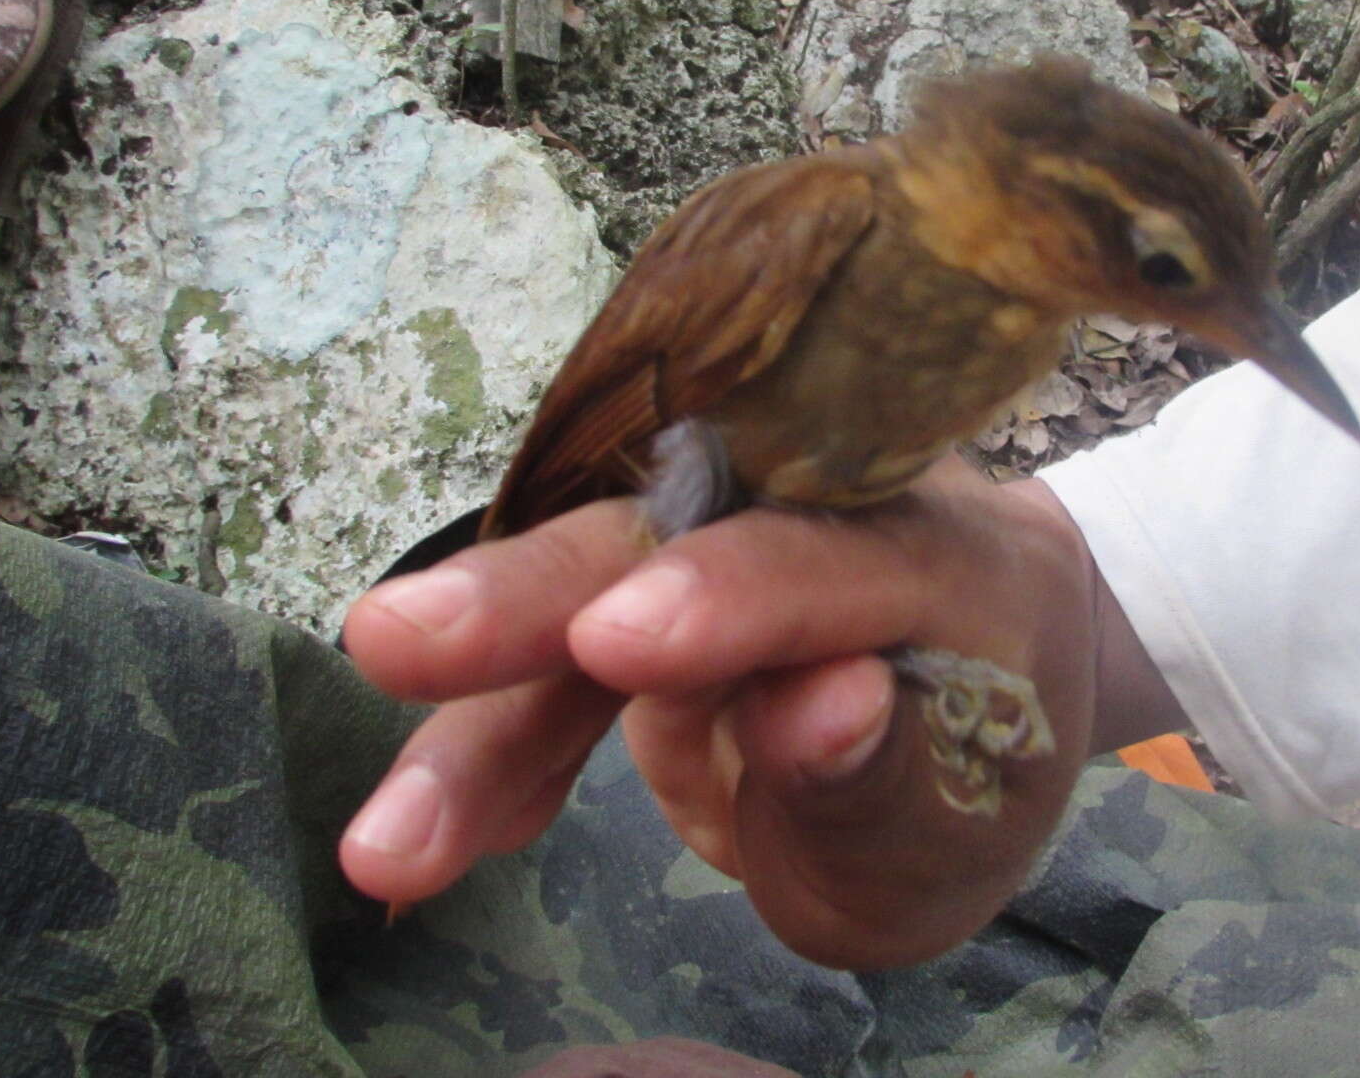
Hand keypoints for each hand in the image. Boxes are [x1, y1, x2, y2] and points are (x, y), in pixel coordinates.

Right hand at [338, 458, 1100, 968]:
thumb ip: (883, 770)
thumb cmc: (977, 767)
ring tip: (382, 849)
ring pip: (573, 603)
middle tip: (399, 640)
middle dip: (528, 596)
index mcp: (942, 556)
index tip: (619, 641)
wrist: (977, 691)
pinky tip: (423, 846)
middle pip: (661, 532)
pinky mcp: (643, 588)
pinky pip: (552, 674)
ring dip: (472, 721)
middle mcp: (813, 511)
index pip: (829, 561)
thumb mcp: (957, 818)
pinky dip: (492, 757)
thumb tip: (820, 706)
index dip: (729, 596)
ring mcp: (717, 539)